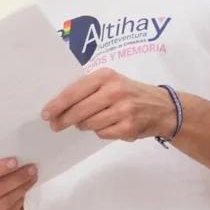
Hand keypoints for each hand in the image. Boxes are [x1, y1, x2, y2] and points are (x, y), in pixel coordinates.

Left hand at [42, 68, 175, 141]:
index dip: (57, 104)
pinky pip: (102, 133)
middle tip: (55, 126)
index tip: (45, 113)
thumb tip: (59, 106)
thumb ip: (88, 89)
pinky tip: (107, 125)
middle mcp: (115, 90)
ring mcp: (123, 109)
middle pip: (78, 110)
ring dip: (84, 125)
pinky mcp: (128, 127)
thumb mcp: (111, 82)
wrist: (164, 107)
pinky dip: (100, 132)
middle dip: (63, 120)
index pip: (74, 91)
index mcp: (106, 76)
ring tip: (88, 122)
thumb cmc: (130, 93)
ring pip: (89, 124)